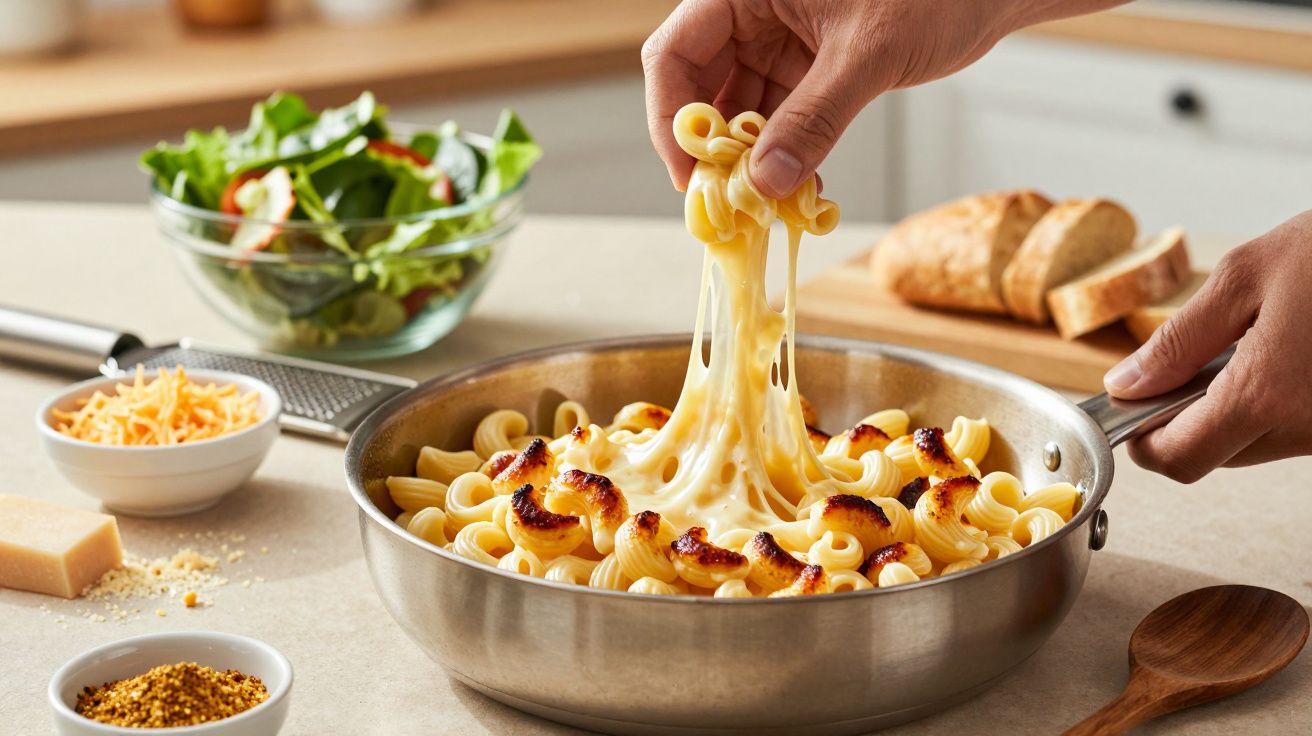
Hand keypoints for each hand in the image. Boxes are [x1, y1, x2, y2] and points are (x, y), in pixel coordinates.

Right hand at [642, 0, 1126, 197]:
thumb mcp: (867, 55)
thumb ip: (814, 118)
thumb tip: (767, 184)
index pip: (675, 54)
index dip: (672, 119)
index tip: (691, 177)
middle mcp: (753, 12)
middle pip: (700, 86)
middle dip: (712, 148)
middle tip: (727, 203)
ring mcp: (779, 39)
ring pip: (739, 108)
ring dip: (750, 159)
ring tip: (766, 205)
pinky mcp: (809, 63)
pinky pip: (778, 116)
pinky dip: (784, 153)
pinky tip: (798, 188)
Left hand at [1103, 210, 1311, 481]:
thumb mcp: (1246, 275)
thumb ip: (1179, 339)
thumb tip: (1128, 382)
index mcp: (1268, 395)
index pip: (1180, 459)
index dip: (1143, 444)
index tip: (1129, 415)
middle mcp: (1309, 428)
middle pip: (1219, 456)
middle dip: (1188, 421)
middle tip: (1183, 366)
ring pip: (1260, 444)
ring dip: (1236, 410)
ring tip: (1248, 345)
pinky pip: (1300, 429)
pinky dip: (1277, 402)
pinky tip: (1288, 352)